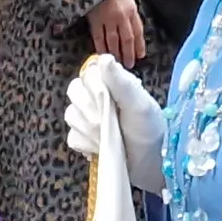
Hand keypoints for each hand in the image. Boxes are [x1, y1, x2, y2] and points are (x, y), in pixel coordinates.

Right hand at [62, 54, 162, 191]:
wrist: (150, 162)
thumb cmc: (149, 129)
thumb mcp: (139, 103)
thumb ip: (120, 82)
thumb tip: (104, 58)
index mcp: (111, 83)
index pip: (87, 74)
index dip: (93, 88)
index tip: (108, 100)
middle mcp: (97, 96)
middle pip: (74, 93)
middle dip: (91, 112)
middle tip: (110, 122)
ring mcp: (88, 118)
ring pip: (71, 116)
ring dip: (90, 130)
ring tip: (110, 137)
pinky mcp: (83, 138)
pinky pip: (73, 137)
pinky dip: (87, 144)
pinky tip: (101, 147)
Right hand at [88, 0, 146, 66]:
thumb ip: (130, 13)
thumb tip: (132, 29)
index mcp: (131, 10)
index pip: (138, 31)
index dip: (139, 45)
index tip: (140, 55)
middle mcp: (122, 17)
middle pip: (127, 39)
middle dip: (128, 53)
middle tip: (129, 64)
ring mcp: (108, 19)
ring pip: (114, 41)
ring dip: (116, 53)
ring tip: (118, 62)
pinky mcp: (95, 21)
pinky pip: (99, 37)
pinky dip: (101, 47)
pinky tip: (103, 54)